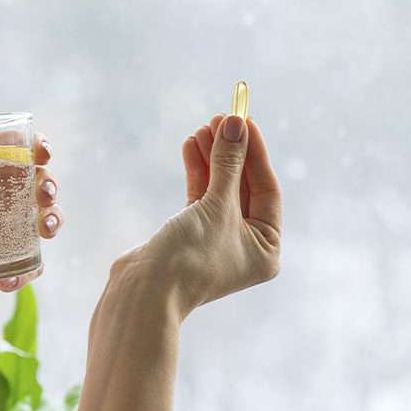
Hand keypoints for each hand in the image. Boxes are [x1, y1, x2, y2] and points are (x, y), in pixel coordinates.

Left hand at [0, 134, 63, 324]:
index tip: (39, 148)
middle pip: (37, 181)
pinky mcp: (6, 267)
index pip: (9, 150)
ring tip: (45, 228)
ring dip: (54, 218)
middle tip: (43, 190)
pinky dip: (27, 272)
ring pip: (46, 219)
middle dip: (49, 181)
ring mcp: (4, 234)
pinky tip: (6, 281)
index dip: (32, 144)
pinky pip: (30, 267)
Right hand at [127, 113, 281, 320]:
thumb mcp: (216, 205)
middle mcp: (245, 246)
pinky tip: (189, 146)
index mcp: (267, 248)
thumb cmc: (188, 256)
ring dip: (211, 158)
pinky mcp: (190, 235)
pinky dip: (196, 173)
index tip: (243, 118)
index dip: (255, 151)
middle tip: (220, 117)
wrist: (143, 293)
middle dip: (231, 152)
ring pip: (219, 189)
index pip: (267, 188)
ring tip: (201, 128)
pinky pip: (200, 197)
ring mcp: (217, 240)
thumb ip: (228, 162)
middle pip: (243, 187)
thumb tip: (236, 122)